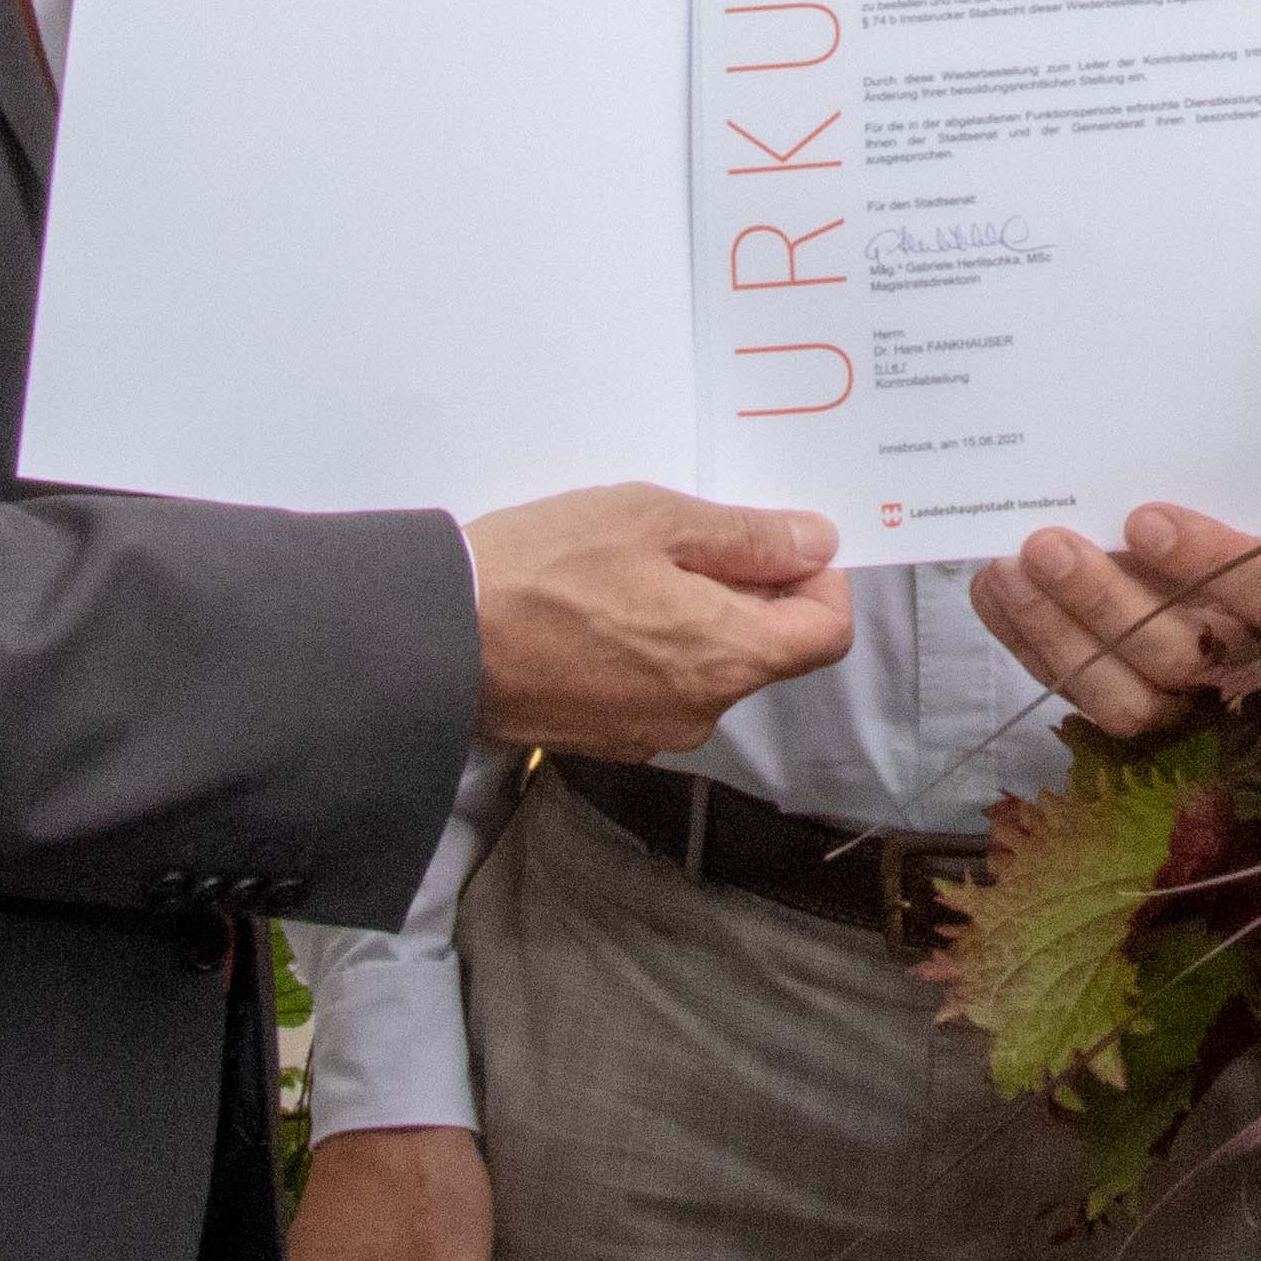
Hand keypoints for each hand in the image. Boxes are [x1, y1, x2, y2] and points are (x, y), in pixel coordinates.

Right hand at [462, 483, 849, 757]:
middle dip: (749, 592)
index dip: (817, 580)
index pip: (826, 633)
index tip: (776, 543)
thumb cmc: (544, 570)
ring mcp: (649, 734)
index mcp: (728, 659)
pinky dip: (650, 648)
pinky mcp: (604, 739)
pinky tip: (599, 608)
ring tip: (631, 568)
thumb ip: (747, 537)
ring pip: (708, 668)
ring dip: (694, 618)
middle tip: (688, 539)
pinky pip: (657, 689)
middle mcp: (700, 712)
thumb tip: (816, 544)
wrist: (433, 642)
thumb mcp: (656, 520)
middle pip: (767, 650)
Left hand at [969, 504, 1260, 735]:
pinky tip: (994, 593)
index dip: (1208, 561)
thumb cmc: (1257, 522)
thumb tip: (1154, 451)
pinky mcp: (1144, 714)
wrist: (1243, 591)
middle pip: (1181, 654)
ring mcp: (1193, 701)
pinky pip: (1083, 695)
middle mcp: (1253, 664)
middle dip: (1103, 602)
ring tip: (1006, 570)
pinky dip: (1031, 645)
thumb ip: (1231, 486)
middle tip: (1046, 545)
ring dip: (1055, 632)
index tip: (1144, 519)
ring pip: (1126, 697)